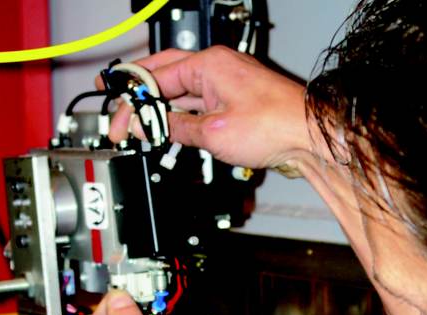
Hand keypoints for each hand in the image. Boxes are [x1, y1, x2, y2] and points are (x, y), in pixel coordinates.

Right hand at [106, 47, 311, 171]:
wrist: (310, 138)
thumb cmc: (275, 125)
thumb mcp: (213, 132)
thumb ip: (174, 127)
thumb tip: (148, 126)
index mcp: (209, 64)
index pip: (156, 76)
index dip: (131, 98)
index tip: (116, 113)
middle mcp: (218, 69)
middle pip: (166, 78)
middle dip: (141, 97)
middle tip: (119, 112)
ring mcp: (228, 85)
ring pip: (183, 93)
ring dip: (161, 110)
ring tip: (141, 127)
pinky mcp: (236, 104)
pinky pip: (200, 106)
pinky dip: (182, 118)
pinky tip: (172, 131)